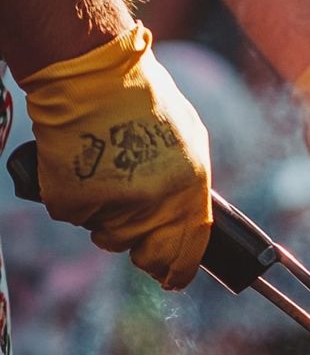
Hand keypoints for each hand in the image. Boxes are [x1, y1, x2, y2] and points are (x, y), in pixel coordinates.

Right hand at [19, 23, 211, 289]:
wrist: (94, 75)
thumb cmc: (144, 99)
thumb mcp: (189, 140)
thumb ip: (191, 183)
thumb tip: (188, 216)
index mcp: (190, 190)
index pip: (189, 249)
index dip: (179, 269)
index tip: (173, 279)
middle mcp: (155, 204)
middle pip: (147, 253)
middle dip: (142, 249)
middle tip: (132, 225)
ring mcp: (112, 204)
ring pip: (109, 236)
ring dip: (106, 217)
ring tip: (106, 175)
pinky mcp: (73, 200)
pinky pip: (75, 215)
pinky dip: (74, 197)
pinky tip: (82, 166)